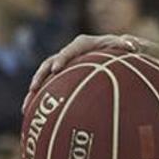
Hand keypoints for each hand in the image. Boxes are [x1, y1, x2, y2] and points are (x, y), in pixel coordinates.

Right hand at [26, 34, 140, 101]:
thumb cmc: (124, 50)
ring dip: (35, 90)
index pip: (71, 49)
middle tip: (34, 88)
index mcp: (84, 44)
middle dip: (41, 76)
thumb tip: (132, 45)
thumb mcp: (128, 46)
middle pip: (50, 63)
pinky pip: (49, 86)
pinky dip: (40, 98)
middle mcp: (71, 53)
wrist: (119, 52)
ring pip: (45, 76)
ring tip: (26, 106)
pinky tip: (32, 114)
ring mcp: (65, 65)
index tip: (56, 69)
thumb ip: (126, 45)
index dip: (62, 58)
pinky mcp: (63, 76)